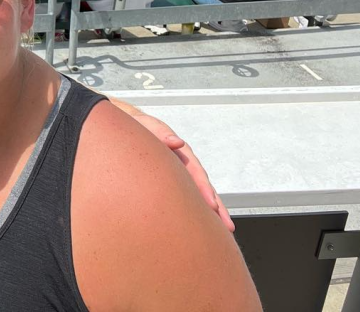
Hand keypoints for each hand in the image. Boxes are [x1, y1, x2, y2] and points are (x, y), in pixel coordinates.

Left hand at [132, 112, 234, 232]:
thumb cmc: (139, 128)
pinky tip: (204, 225)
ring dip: (211, 213)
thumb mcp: (148, 127)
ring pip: (199, 195)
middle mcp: (185, 165)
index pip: (196, 172)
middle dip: (217, 207)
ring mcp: (181, 174)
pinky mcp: (174, 183)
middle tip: (227, 227)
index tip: (212, 205)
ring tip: (224, 231)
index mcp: (180, 152)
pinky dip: (197, 210)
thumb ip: (161, 134)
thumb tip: (177, 142)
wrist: (132, 129)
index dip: (204, 189)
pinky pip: (188, 198)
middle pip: (204, 186)